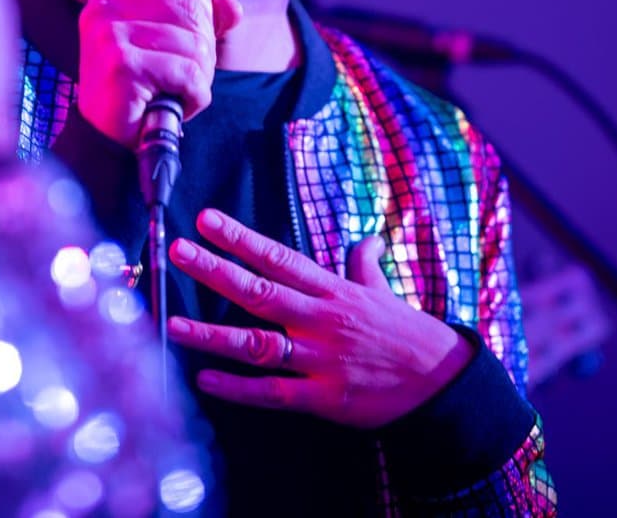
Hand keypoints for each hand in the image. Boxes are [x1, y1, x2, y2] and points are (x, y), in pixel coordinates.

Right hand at [75, 0, 243, 146]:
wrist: (103, 138)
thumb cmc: (134, 90)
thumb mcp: (164, 46)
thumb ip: (197, 21)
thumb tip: (234, 9)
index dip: (201, 18)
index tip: (185, 49)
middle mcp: (107, 6)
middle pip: (194, 13)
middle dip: (203, 52)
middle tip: (183, 79)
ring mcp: (111, 34)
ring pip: (196, 46)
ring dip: (199, 79)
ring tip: (175, 93)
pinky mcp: (122, 65)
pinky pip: (188, 74)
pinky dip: (194, 96)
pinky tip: (176, 105)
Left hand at [167, 208, 474, 428]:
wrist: (444, 381)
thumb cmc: (406, 333)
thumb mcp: (383, 290)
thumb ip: (364, 263)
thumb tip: (366, 238)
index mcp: (332, 290)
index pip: (278, 258)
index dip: (241, 239)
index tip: (206, 220)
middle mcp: (322, 319)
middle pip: (260, 291)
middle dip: (216, 271)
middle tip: (177, 251)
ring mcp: (322, 359)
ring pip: (259, 344)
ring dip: (213, 336)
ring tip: (172, 325)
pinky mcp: (325, 397)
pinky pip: (275, 393)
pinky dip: (239, 388)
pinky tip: (205, 380)